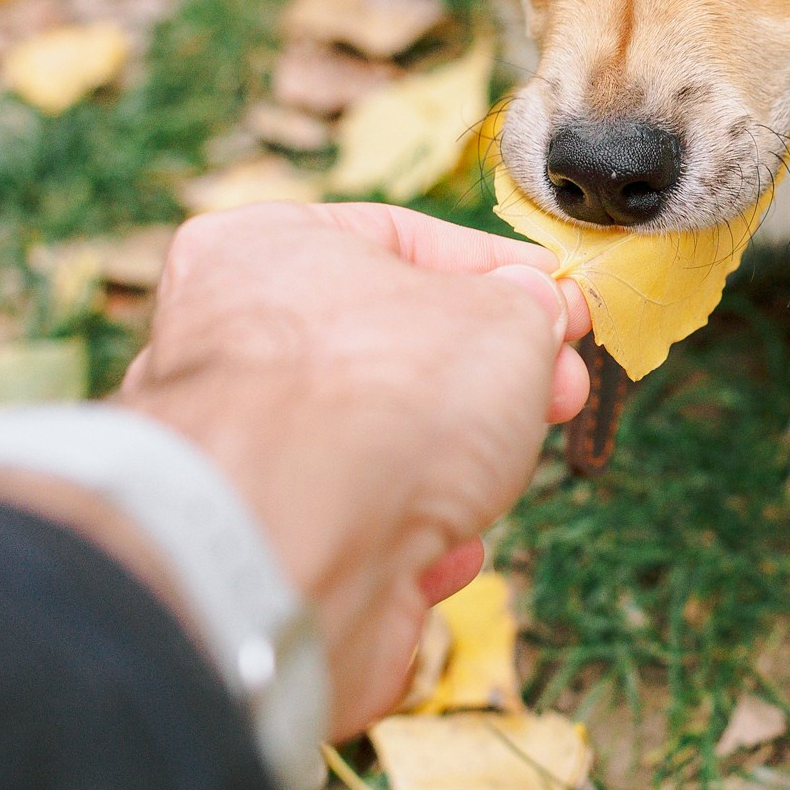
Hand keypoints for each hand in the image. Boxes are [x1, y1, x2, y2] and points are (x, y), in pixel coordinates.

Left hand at [116, 202, 589, 737]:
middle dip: (490, 377)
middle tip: (559, 388)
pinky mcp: (262, 543)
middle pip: (395, 347)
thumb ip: (529, 306)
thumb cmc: (381, 401)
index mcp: (266, 249)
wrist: (298, 552)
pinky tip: (445, 549)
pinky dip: (413, 538)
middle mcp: (230, 343)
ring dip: (455, 463)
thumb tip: (536, 310)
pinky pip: (357, 526)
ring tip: (501, 471)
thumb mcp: (506, 314)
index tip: (557, 297)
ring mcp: (242, 451)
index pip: (401, 238)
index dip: (497, 270)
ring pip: (380, 442)